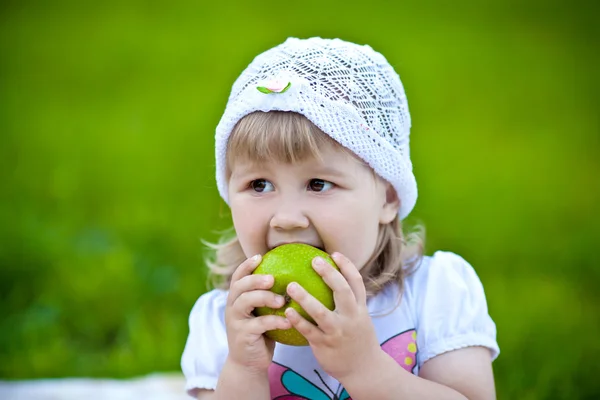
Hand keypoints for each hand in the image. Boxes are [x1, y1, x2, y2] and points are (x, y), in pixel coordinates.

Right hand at [224, 254, 291, 372]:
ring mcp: (235, 321)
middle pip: (239, 287)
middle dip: (254, 279)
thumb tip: (293, 277)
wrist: (249, 363)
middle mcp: (232, 307)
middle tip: (272, 278)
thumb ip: (269, 297)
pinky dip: (274, 321)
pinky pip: (259, 324)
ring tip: (282, 300)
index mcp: (236, 299)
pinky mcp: (242, 336)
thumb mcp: (262, 313)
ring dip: (264, 298)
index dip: (246, 266)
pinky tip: (288, 321)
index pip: (237, 277)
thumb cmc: (261, 333)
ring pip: (245, 302)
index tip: (259, 256)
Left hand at [284, 252, 381, 380]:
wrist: (364, 370)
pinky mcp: (325, 345)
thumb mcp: (360, 319)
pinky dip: (298, 321)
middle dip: (329, 274)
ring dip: (305, 298)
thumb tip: (334, 282)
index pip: (356, 283)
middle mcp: (351, 318)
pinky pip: (309, 331)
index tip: (334, 254)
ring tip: (291, 286)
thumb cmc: (358, 340)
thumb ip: (350, 303)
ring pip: (321, 312)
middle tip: (314, 261)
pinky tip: (287, 312)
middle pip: (342, 291)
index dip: (347, 266)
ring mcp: (338, 332)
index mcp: (360, 309)